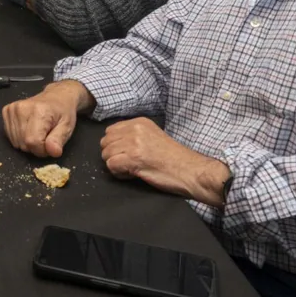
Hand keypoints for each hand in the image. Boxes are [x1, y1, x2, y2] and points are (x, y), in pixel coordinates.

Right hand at [2, 80, 93, 157]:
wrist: (56, 96)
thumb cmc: (63, 112)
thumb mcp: (67, 127)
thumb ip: (59, 140)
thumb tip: (53, 152)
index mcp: (39, 111)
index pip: (33, 142)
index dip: (42, 149)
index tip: (50, 143)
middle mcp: (22, 108)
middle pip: (23, 144)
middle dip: (35, 146)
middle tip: (45, 136)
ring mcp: (12, 109)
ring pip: (16, 142)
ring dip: (27, 143)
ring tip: (37, 131)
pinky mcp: (6, 110)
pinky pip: (10, 136)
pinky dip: (19, 137)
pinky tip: (28, 128)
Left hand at [100, 117, 229, 205]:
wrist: (190, 170)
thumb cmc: (174, 159)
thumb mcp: (153, 137)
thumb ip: (134, 135)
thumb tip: (114, 143)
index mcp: (140, 122)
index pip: (110, 131)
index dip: (115, 146)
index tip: (128, 155)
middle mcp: (135, 129)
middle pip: (105, 142)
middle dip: (113, 155)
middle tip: (129, 164)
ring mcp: (134, 142)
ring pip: (106, 154)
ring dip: (116, 165)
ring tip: (133, 169)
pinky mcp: (133, 158)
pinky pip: (111, 165)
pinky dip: (119, 174)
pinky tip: (133, 174)